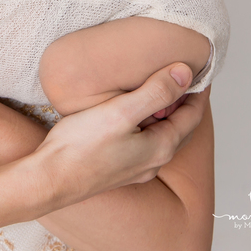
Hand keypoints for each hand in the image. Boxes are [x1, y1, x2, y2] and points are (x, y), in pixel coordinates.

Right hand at [24, 63, 204, 212]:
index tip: (200, 71)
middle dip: (186, 103)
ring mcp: (136, 169)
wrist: (50, 180)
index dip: (198, 91)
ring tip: (161, 92)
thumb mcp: (120, 112)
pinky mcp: (118, 170)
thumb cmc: (80, 147)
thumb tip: (185, 73)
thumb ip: (155, 92)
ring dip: (167, 114)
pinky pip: (145, 144)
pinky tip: (133, 117)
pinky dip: (149, 125)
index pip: (192, 115)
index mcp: (160, 147)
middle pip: (181, 127)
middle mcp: (153, 162)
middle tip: (184, 78)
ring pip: (162, 136)